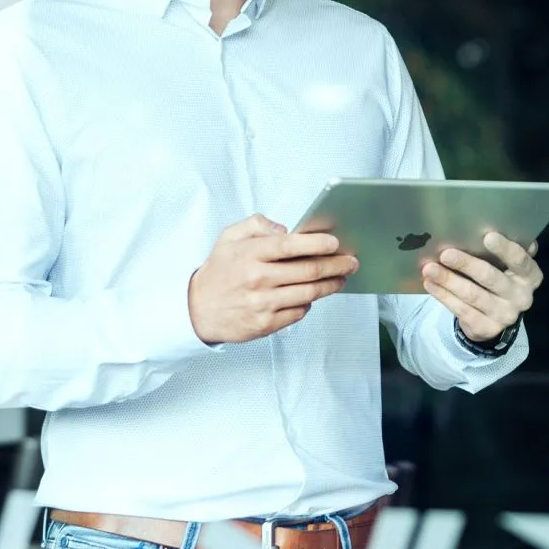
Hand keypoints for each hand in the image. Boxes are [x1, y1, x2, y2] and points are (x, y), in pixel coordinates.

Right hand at [188, 215, 358, 344]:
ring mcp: (263, 303)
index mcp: (250, 254)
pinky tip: (315, 294)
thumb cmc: (220, 270)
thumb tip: (286, 229)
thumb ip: (257, 225)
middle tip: (351, 261)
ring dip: (331, 285)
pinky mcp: (266, 323)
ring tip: (342, 277)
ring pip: (309, 293)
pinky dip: (310, 302)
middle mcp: (258, 279)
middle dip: (335, 265)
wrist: (198, 309)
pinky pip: (299, 311)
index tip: (335, 242)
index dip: (317, 243)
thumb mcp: (229, 237)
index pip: (290, 245)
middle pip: (308, 271)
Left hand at [421, 230, 541, 345]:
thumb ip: (503, 251)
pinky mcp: (486, 328)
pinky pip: (462, 310)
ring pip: (473, 295)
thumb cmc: (500, 278)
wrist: (495, 317)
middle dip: (467, 264)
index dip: (505, 249)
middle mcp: (521, 297)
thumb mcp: (507, 265)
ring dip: (449, 281)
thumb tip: (485, 227)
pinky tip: (430, 284)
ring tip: (429, 269)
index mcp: (530, 276)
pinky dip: (444, 296)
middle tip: (445, 254)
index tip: (487, 236)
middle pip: (491, 278)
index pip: (521, 261)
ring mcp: (505, 315)